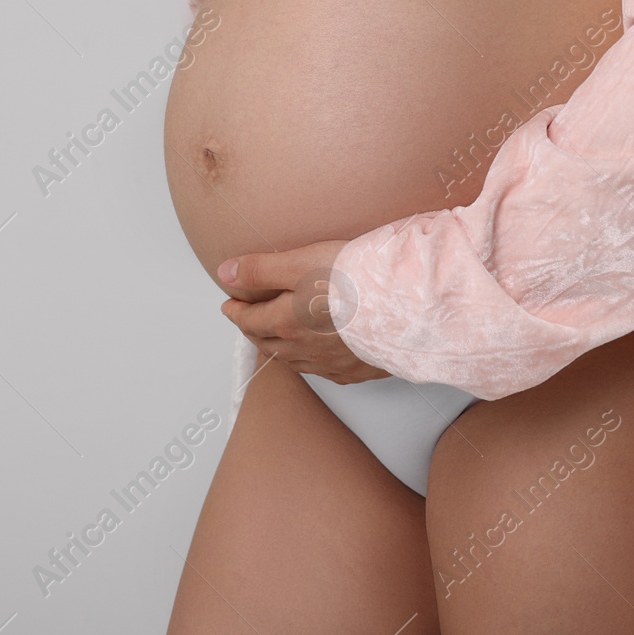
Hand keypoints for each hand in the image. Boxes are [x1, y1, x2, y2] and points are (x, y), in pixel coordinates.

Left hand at [216, 239, 390, 384]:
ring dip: (278, 348)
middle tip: (247, 320)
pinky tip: (314, 356)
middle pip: (268, 343)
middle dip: (252, 331)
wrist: (408, 305)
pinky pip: (324, 371)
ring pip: (294, 361)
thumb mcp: (302, 262)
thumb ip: (261, 269)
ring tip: (274, 336)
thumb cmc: (359, 279)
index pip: (249, 320)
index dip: (235, 311)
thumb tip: (226, 273)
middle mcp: (306, 348)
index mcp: (288, 322)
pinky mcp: (357, 370)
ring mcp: (332, 363)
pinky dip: (309, 362)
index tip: (229, 305)